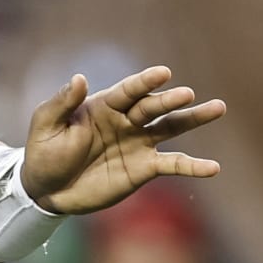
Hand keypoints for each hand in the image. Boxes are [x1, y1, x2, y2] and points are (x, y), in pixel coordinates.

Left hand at [21, 65, 224, 214]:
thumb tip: (80, 78)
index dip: (144, 82)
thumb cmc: (44, 152)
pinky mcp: (144, 168)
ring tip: (218, 107)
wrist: (47, 189)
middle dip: (169, 100)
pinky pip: (173, 164)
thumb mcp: (45, 125)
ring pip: (171, 127)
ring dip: (194, 118)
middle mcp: (125, 121)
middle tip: (187, 94)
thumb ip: (62, 103)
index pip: (128, 91)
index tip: (163, 73)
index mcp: (102, 106)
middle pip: (153, 107)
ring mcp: (138, 143)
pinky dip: (193, 166)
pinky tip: (213, 168)